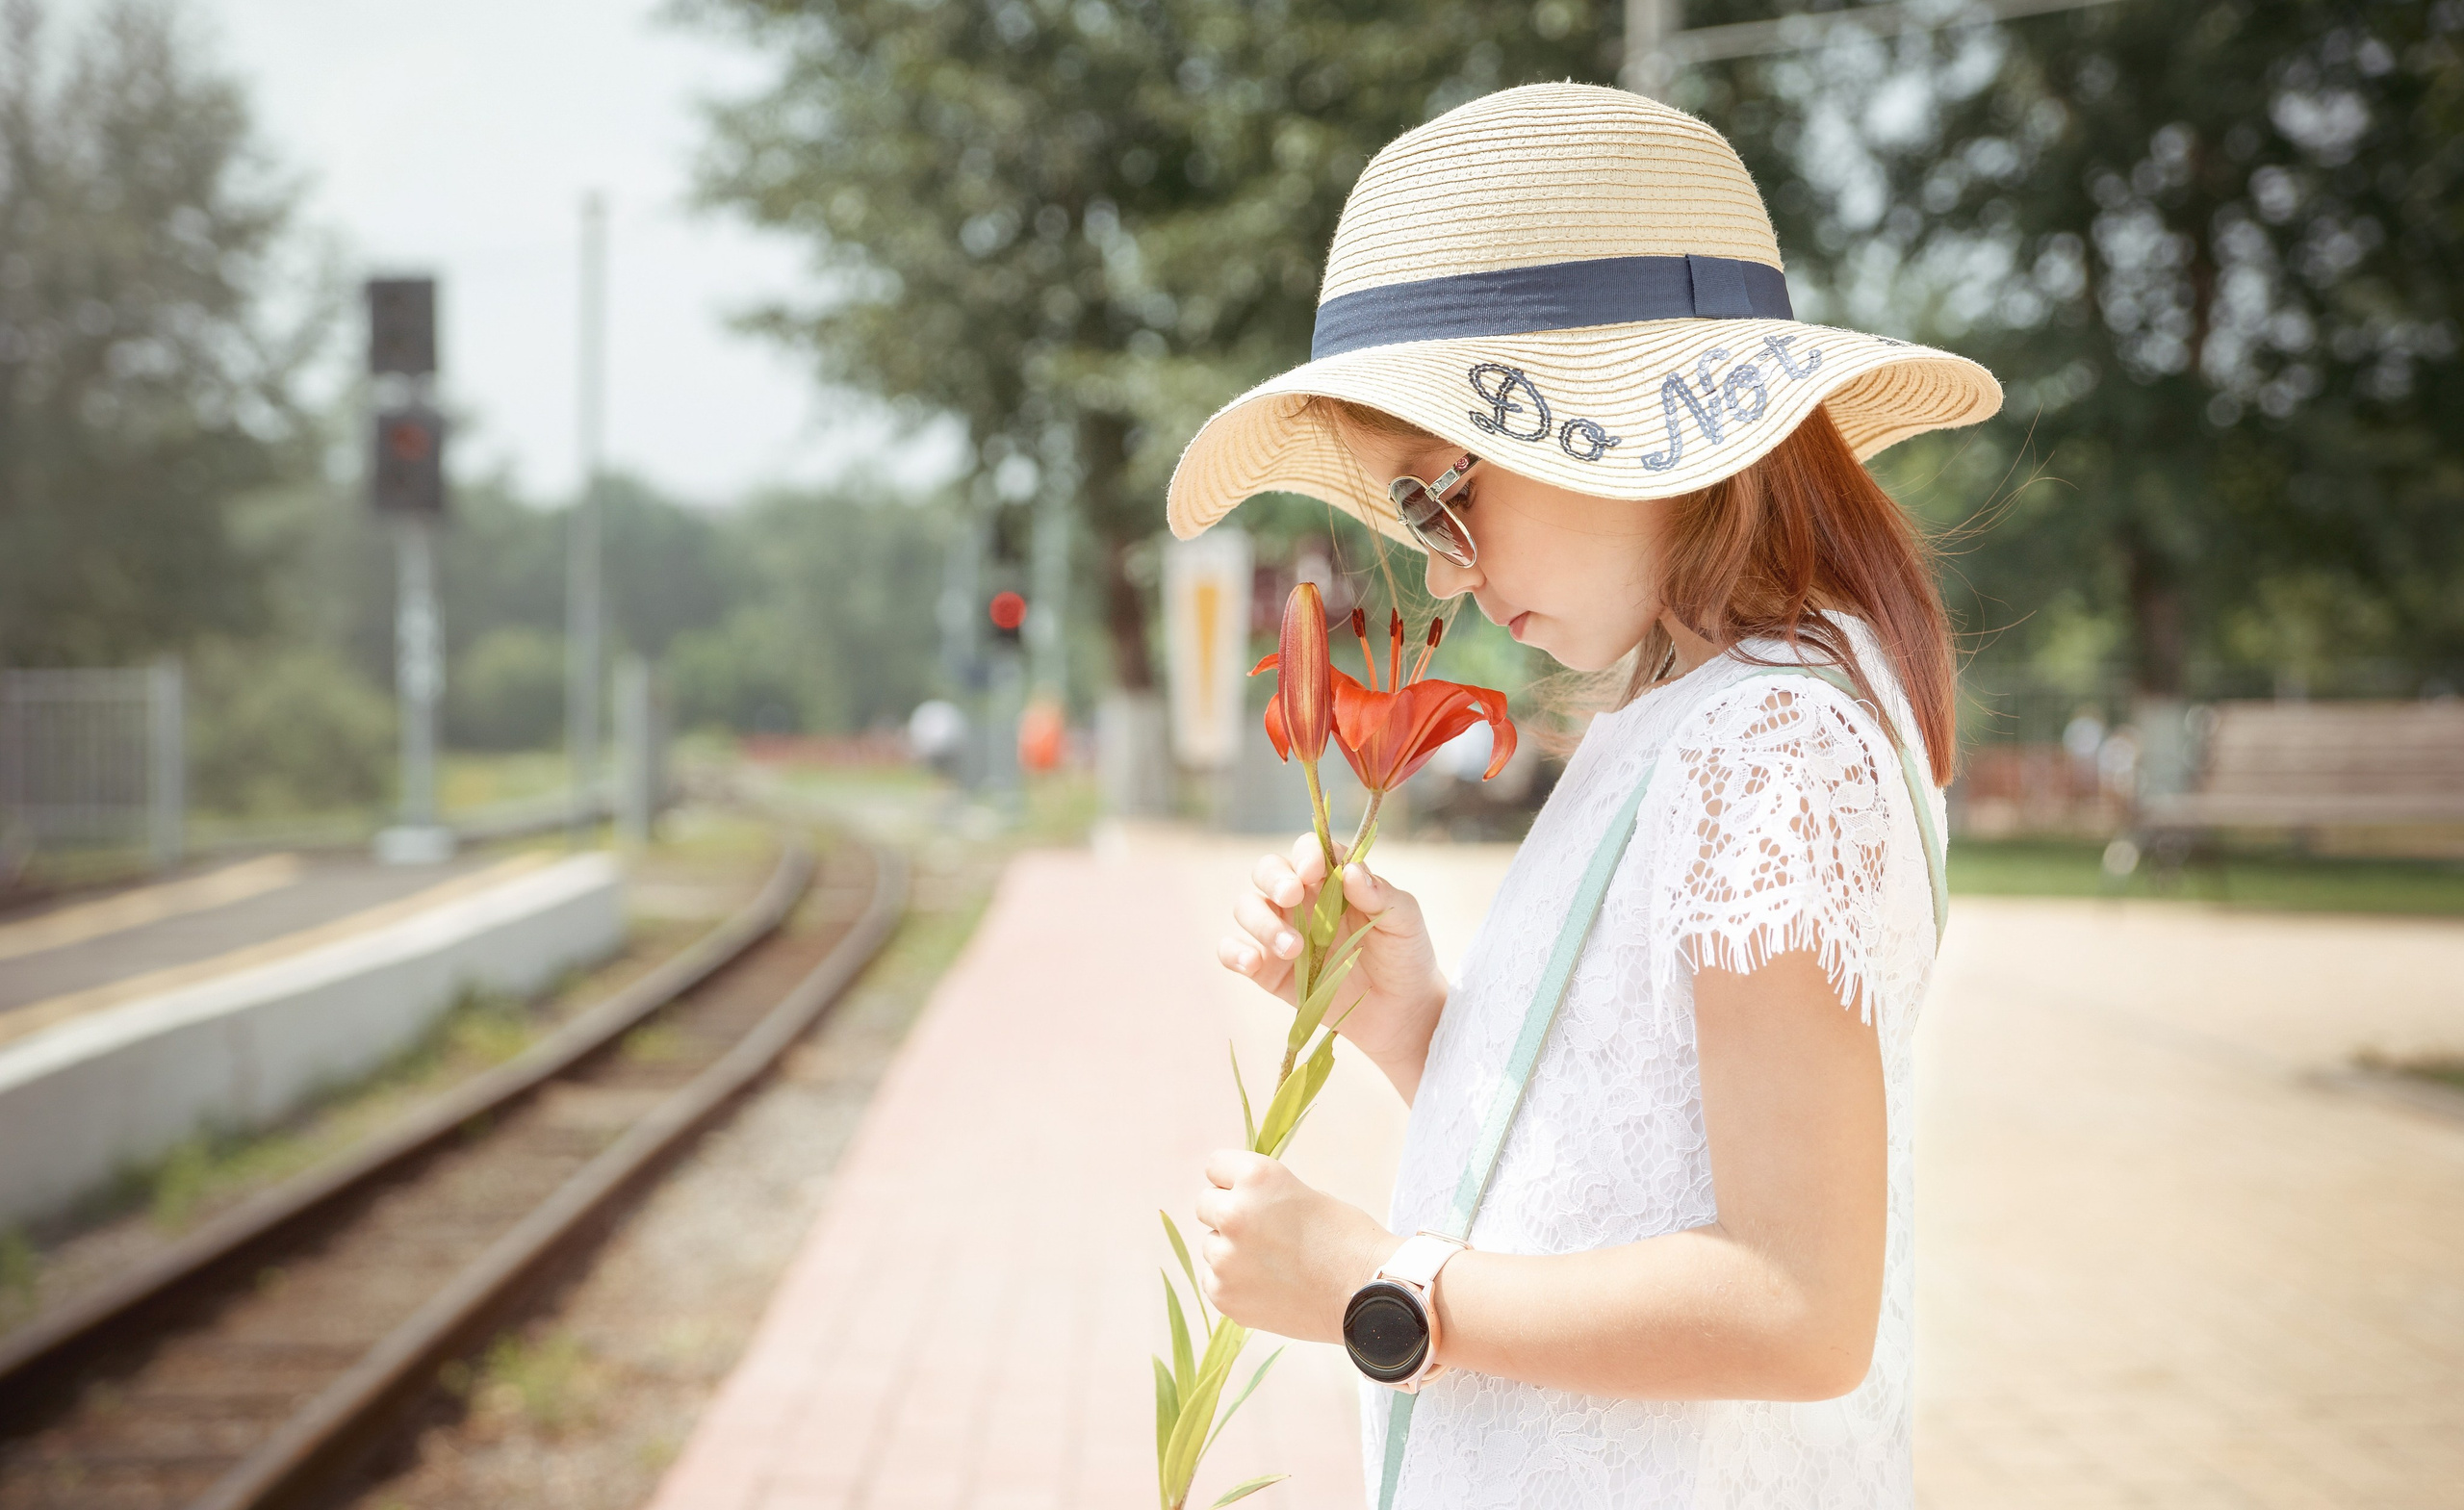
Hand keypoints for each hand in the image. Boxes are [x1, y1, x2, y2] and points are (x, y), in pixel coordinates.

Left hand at [1192, 1150, 1396, 1342]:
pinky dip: (1235, 1284)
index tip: (1253, 1195)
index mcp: (1257, 1177)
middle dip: (1228, 1215)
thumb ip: (1262, 1195)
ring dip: (1232, 1252)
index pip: (1215, 1167)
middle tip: (1265, 1232)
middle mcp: (1234, 1213)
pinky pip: (1215, 1280)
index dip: (1235, 1181)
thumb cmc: (1346, 1239)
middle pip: (1205, 1205)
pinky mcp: (1224, 1295)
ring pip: (1212, 1246)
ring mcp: (1225, 1258)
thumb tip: (1228, 1204)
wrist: (1369, 1294)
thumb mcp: (1303, 1194)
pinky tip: (1270, 1287)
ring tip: (1275, 1264)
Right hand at [1216, 833, 1446, 1090]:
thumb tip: (1351, 871)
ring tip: (1293, 948)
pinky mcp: (1267, 969)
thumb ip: (1382, 894)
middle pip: (1267, 871)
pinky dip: (1233, 952)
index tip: (1315, 871)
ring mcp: (1280, 933)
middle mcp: (1300, 901)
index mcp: (1332, 880)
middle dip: (1274, 879)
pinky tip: (1252, 964)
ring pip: (1247, 907)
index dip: (1305, 855)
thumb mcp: (1405, 922)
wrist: (1399, 1012)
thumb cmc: (1403, 956)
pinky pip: (1232, 951)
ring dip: (1261, 921)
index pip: (1307, 851)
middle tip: (1292, 897)